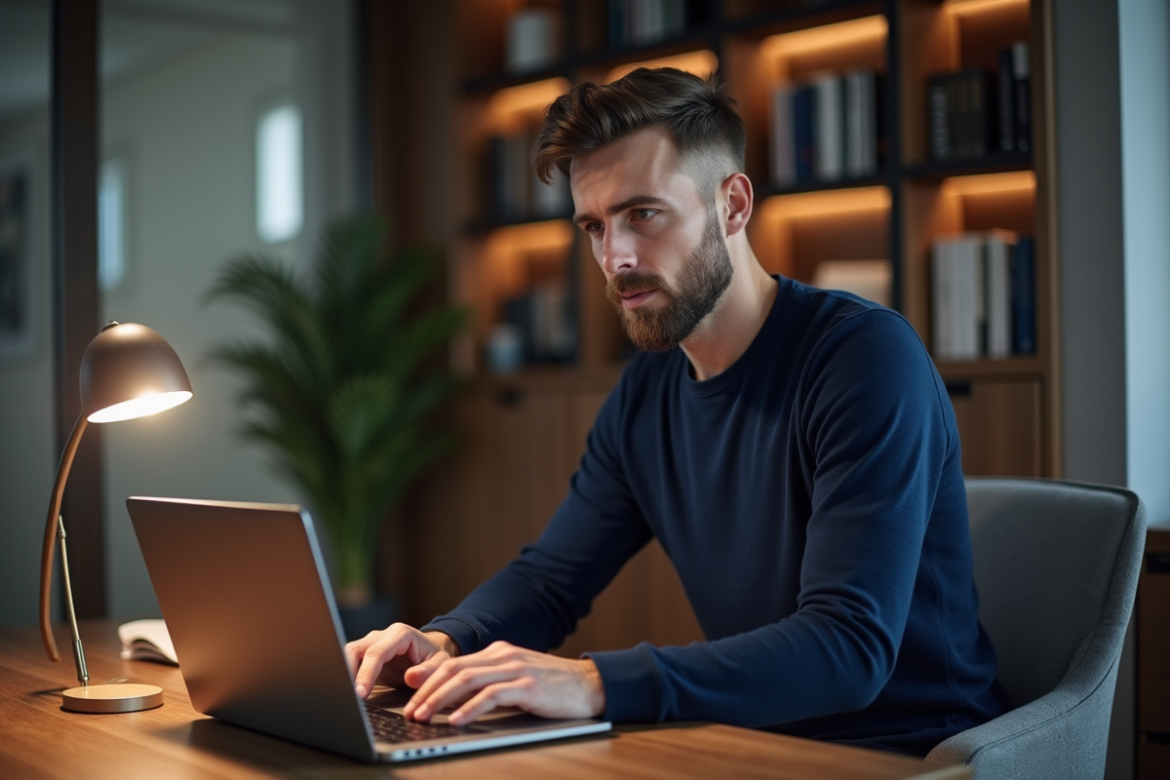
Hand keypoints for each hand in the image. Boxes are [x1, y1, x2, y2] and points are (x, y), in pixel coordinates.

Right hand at [344, 623, 458, 698]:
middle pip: (355, 650)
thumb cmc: (433, 657)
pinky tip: (346, 692)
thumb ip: (428, 671)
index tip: (360, 692)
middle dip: (347, 672)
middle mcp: (382, 635)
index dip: (366, 673)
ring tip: (344, 695)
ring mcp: (371, 643)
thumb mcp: (440, 664)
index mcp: (400, 634)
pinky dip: (346, 676)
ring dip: (344, 673)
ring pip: (348, 654)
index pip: (377, 652)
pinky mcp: (365, 655)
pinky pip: (350, 662)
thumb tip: (411, 677)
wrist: (428, 652)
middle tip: (348, 697)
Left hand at [403, 640, 604, 725]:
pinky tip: (456, 720)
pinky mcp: (529, 686)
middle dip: (427, 690)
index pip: (455, 663)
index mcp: (498, 653)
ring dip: (441, 699)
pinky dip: (470, 708)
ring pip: (468, 680)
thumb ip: (490, 683)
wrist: (590, 684)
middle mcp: (504, 656)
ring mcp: (517, 669)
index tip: (409, 694)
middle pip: (455, 669)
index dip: (429, 679)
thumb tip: (455, 699)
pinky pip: (492, 696)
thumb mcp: (517, 679)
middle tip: (410, 710)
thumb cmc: (553, 687)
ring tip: (424, 716)